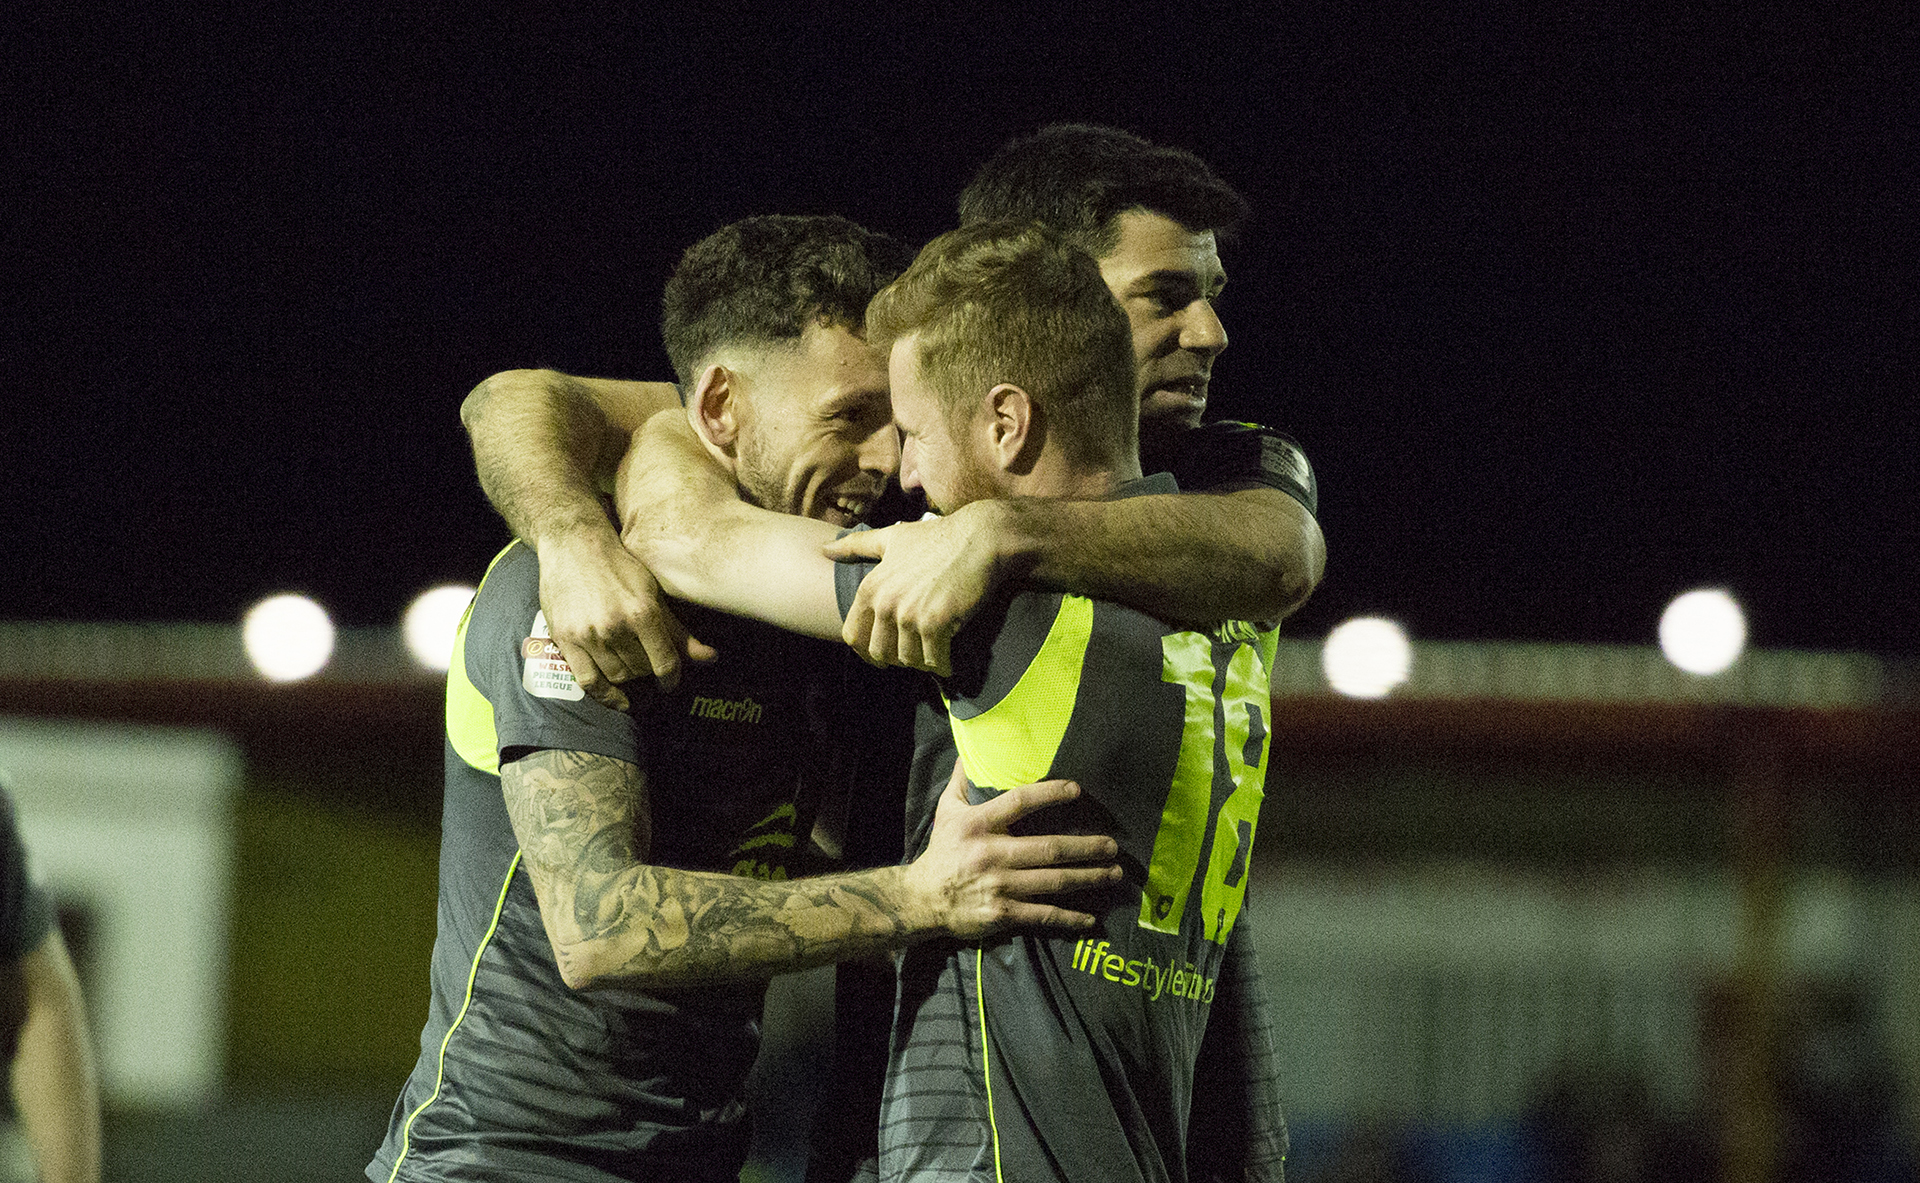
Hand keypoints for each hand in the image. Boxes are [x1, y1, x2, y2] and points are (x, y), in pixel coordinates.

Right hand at [537, 528, 716, 709]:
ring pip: (617, 676)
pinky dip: (604, 696)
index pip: (665, 662)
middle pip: (641, 670)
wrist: (573, 545)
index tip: (671, 682)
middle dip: (648, 671)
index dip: (672, 678)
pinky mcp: (565, 639)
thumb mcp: (653, 593)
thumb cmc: (618, 566)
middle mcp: (615, 627)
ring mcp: (588, 635)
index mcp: (642, 613)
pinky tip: (616, 698)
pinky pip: (587, 681)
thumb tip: (710, 658)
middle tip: (647, 664)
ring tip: (630, 668)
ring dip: (628, 678)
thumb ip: (678, 630)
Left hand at [822, 502, 1004, 675]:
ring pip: (908, 660)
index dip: (867, 651)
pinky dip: (942, 665)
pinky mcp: (936, 624)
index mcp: (870, 588)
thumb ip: (856, 546)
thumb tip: (824, 550)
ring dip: (921, 663)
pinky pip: (933, 661)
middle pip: (880, 653)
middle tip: (914, 655)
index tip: (884, 656)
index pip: (853, 636)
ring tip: (933, 655)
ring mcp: (910, 615)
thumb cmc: (937, 537)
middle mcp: (885, 603)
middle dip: (897, 659)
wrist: (979, 538)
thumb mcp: (891, 538)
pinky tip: (948, 662)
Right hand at [903, 757, 1119, 938]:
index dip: (1049, 794)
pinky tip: (1092, 918)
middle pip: (1049, 849)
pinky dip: (1069, 918)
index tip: (1076, 790)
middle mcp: (991, 854)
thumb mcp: (947, 810)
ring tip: (1114, 874)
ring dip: (1088, 877)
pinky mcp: (1002, 914)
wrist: (922, 899)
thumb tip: (971, 750)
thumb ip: (962, 781)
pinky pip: (1042, 915)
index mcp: (979, 825)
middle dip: (1086, 847)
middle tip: (1113, 845)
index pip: (1019, 803)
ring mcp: (999, 886)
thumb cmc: (942, 851)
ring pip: (1053, 882)